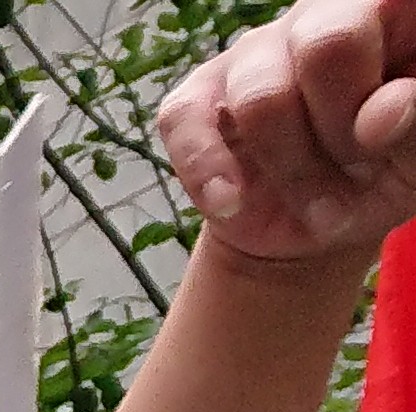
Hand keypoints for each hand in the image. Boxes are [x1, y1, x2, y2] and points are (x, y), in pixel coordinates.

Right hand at [164, 0, 415, 266]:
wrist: (319, 225)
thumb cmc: (385, 174)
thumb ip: (415, 128)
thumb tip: (380, 116)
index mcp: (393, 19)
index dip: (386, 61)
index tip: (396, 112)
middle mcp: (324, 18)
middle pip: (328, 45)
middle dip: (343, 128)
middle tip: (360, 167)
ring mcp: (256, 54)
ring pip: (261, 97)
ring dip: (292, 171)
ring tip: (319, 205)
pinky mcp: (196, 98)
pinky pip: (184, 120)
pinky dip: (208, 174)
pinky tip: (234, 202)